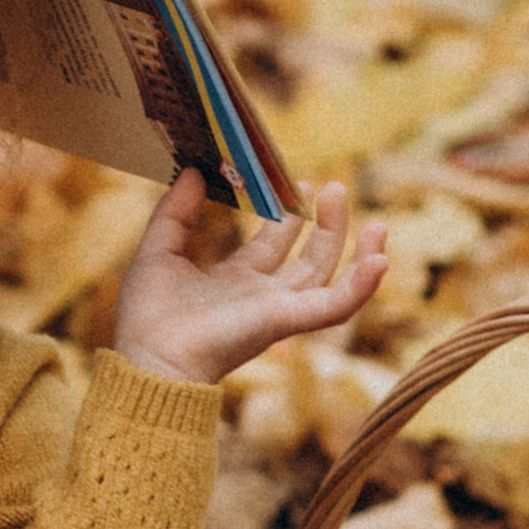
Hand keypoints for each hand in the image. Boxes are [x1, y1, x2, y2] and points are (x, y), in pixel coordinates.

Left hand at [109, 172, 387, 389]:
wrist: (148, 358)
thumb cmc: (148, 316)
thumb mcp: (158, 249)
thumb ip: (175, 211)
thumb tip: (189, 170)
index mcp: (234, 281)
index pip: (272, 245)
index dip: (288, 216)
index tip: (298, 183)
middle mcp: (261, 296)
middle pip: (309, 260)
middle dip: (327, 225)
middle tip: (334, 188)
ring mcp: (278, 309)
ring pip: (330, 280)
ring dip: (356, 251)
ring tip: (377, 221)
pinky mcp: (286, 321)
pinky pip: (334, 307)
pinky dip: (360, 287)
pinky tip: (380, 261)